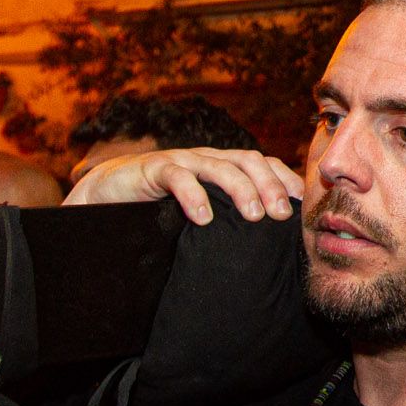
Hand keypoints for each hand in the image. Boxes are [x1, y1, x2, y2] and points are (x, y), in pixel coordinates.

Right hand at [65, 148, 301, 225]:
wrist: (104, 194)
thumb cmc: (157, 207)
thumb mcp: (199, 211)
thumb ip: (226, 218)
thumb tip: (263, 247)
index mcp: (221, 165)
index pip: (262, 163)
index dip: (284, 178)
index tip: (301, 203)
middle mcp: (206, 158)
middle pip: (248, 161)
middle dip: (270, 185)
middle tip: (281, 214)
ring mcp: (180, 161)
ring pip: (219, 166)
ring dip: (241, 190)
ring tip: (254, 216)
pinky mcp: (153, 169)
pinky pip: (177, 177)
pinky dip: (194, 196)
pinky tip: (203, 218)